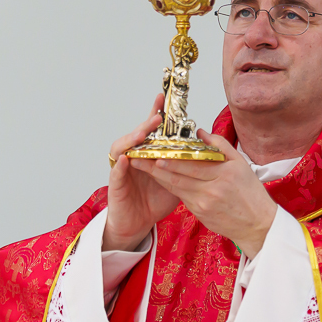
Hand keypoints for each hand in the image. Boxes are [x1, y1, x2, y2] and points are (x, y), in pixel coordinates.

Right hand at [103, 95, 180, 251]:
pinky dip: (120, 164)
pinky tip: (126, 158)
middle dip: (146, 124)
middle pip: (137, 135)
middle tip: (158, 116)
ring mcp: (122, 169)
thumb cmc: (155, 201)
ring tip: (142, 134)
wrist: (137, 224)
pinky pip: (116, 171)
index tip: (163, 98)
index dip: (156, 114)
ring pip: (122, 148)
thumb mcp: (176, 180)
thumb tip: (206, 151)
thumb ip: (185, 164)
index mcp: (149, 155)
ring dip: (132, 139)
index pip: (152, 131)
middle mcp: (134, 157)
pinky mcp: (116, 184)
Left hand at [131, 131, 277, 255]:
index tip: (155, 150)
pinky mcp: (200, 214)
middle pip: (178, 176)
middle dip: (155, 166)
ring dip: (157, 177)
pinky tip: (159, 180)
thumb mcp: (241, 164)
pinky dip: (169, 187)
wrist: (257, 225)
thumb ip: (220, 146)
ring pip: (176, 187)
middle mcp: (212, 190)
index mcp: (224, 174)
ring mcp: (204, 204)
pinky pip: (181, 197)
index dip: (171, 158)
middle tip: (138, 157)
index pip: (192, 164)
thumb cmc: (251, 194)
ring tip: (142, 167)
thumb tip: (200, 133)